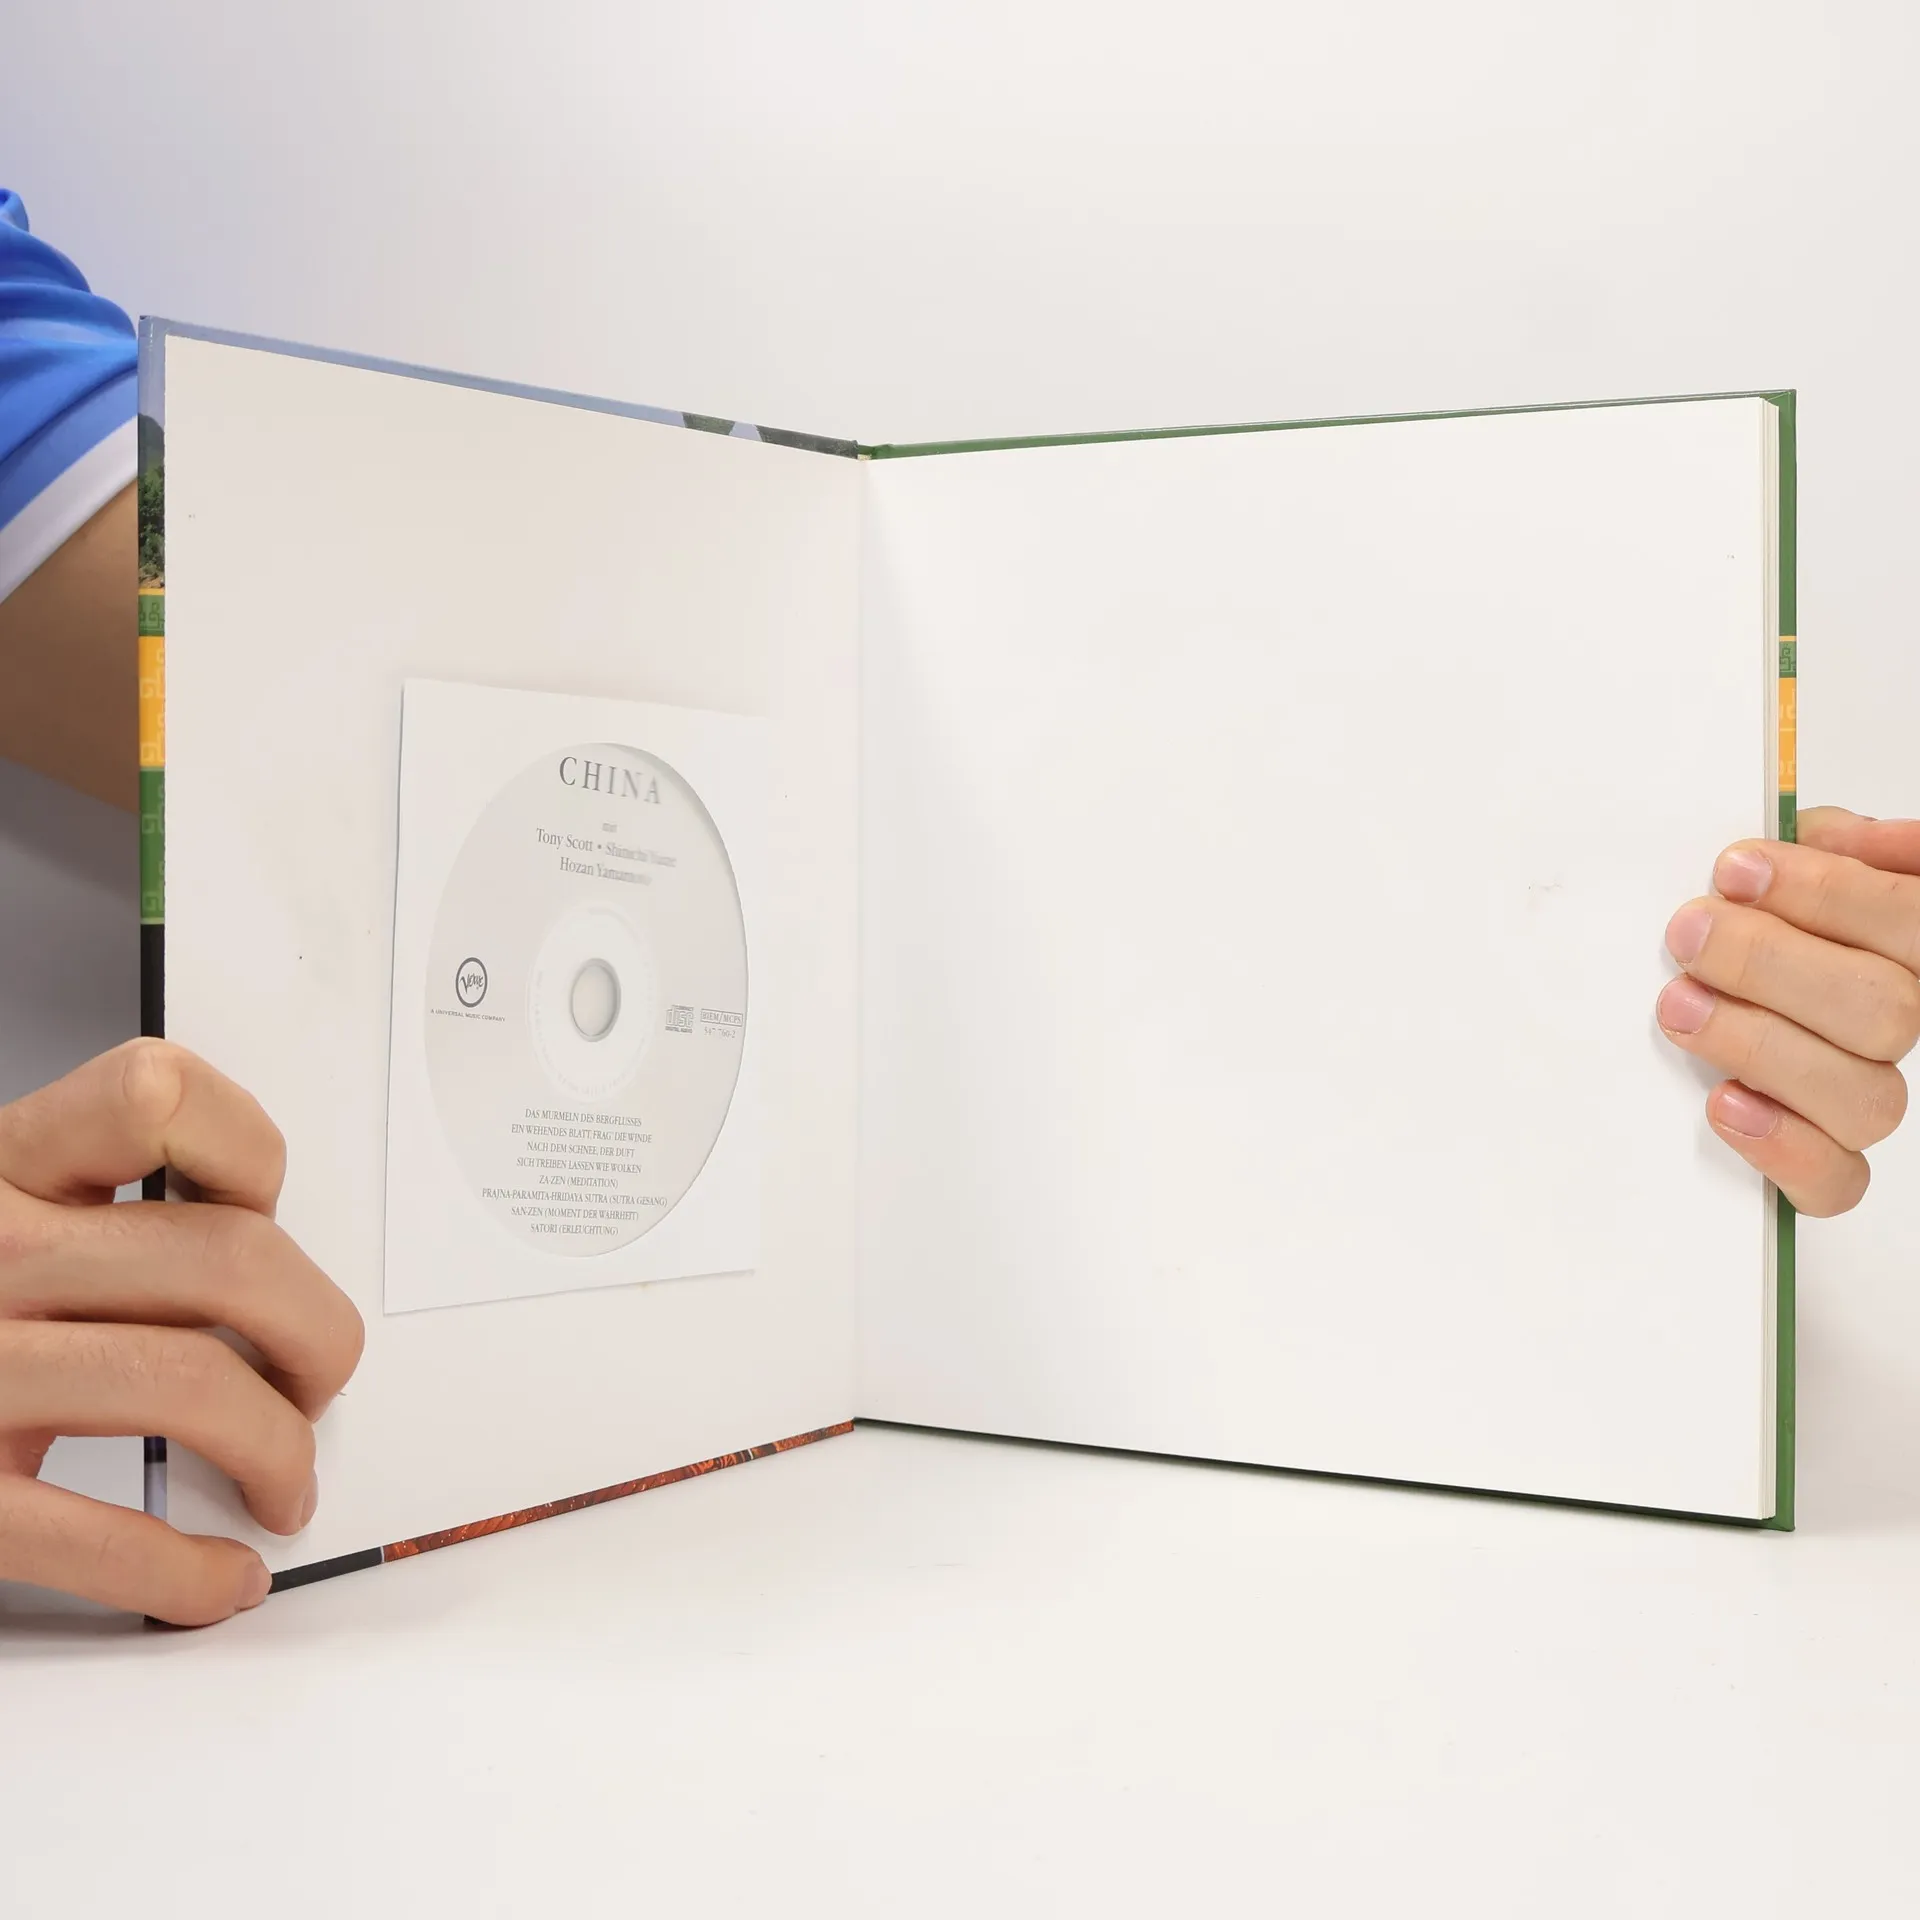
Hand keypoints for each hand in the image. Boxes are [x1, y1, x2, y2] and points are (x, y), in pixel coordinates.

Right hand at [0, 1041, 362, 1623]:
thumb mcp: (2, 1222)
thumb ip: (99, 1214)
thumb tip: (262, 1269)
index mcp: (1, 1169)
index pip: (161, 1097)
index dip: (248, 1155)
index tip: (264, 1211)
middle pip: (224, 1259)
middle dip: (316, 1335)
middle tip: (317, 1381)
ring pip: (189, 1381)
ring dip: (276, 1449)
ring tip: (282, 1481)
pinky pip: (98, 1533)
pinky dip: (186, 1571)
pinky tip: (214, 1579)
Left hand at [1658, 808, 1919, 1216]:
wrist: (1697, 988)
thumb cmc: (1743, 923)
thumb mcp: (1780, 867)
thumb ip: (1822, 845)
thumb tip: (1833, 834)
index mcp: (1900, 947)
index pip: (1909, 920)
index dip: (1828, 894)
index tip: (1734, 870)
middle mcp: (1895, 1025)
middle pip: (1886, 1011)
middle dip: (1774, 966)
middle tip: (1688, 934)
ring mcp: (1863, 1097)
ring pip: (1866, 1097)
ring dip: (1762, 1047)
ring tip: (1678, 1009)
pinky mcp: (1822, 1164)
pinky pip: (1838, 1183)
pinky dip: (1784, 1148)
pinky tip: (1724, 1105)